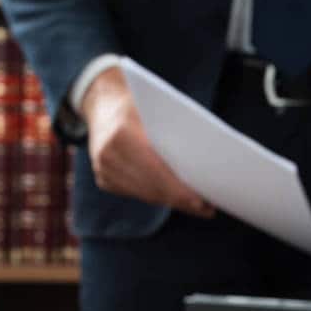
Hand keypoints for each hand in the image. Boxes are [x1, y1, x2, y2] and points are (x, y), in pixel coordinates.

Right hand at [81, 66, 215, 217]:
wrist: (104, 103)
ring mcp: (103, 169)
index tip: (202, 202)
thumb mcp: (160, 109)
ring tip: (198, 207)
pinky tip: (177, 199)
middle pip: (152, 188)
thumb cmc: (142, 102)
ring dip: (172, 202)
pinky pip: (136, 193)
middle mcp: (108, 154)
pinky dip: (158, 196)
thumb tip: (207, 167)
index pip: (156, 171)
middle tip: (207, 208)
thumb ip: (177, 135)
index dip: (179, 190)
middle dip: (182, 200)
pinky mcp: (103, 179)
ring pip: (145, 195)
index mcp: (122, 134)